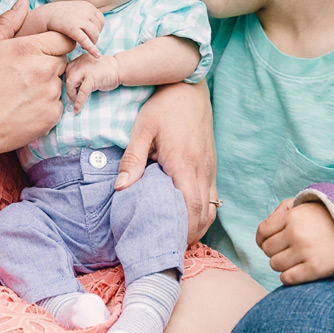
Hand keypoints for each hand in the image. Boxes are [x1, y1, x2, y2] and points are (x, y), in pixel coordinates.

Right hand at [0, 0, 72, 153]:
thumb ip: (8, 22)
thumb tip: (24, 2)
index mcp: (30, 49)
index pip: (63, 38)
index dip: (51, 44)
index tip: (37, 52)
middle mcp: (45, 70)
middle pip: (61, 60)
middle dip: (47, 63)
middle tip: (23, 75)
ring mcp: (50, 95)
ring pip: (59, 82)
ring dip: (47, 85)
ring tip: (20, 93)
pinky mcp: (52, 116)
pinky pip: (57, 104)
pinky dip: (45, 105)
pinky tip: (24, 107)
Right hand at [37, 0, 104, 56]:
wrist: (44, 15)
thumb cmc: (59, 14)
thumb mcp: (75, 9)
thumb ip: (85, 14)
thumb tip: (96, 24)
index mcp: (88, 6)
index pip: (101, 20)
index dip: (97, 29)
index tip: (90, 35)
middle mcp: (86, 11)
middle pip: (98, 28)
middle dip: (94, 36)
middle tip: (86, 42)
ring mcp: (80, 19)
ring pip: (94, 35)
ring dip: (92, 43)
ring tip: (84, 46)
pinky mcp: (73, 29)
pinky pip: (86, 41)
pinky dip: (92, 49)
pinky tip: (96, 55)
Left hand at [64, 52, 120, 110]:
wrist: (119, 68)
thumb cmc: (106, 70)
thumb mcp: (89, 67)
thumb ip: (80, 72)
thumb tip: (70, 87)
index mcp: (79, 59)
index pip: (67, 70)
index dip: (67, 80)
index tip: (70, 88)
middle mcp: (81, 63)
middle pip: (67, 76)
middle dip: (68, 88)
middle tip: (72, 95)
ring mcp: (86, 70)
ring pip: (70, 83)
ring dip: (71, 94)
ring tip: (74, 100)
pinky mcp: (92, 79)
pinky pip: (81, 93)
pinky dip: (78, 102)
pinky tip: (77, 109)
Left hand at [115, 81, 215, 245]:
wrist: (188, 86)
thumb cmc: (163, 106)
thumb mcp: (142, 130)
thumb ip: (132, 161)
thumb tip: (121, 190)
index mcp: (185, 163)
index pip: (193, 207)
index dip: (184, 230)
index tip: (168, 243)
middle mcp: (203, 168)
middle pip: (206, 213)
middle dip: (190, 234)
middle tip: (169, 246)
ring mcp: (210, 167)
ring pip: (212, 207)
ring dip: (198, 225)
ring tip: (177, 235)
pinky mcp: (211, 163)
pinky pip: (212, 195)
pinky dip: (203, 211)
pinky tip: (185, 214)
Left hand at [256, 200, 333, 285]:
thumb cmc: (323, 219)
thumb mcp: (303, 205)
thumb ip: (280, 211)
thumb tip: (263, 232)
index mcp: (292, 216)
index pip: (262, 232)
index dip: (263, 239)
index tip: (271, 242)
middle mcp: (296, 233)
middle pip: (267, 250)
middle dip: (275, 251)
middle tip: (288, 250)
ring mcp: (306, 251)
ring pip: (275, 265)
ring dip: (282, 264)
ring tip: (295, 259)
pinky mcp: (315, 268)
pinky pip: (287, 279)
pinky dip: (288, 277)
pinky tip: (298, 270)